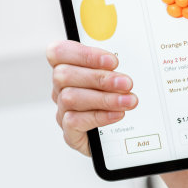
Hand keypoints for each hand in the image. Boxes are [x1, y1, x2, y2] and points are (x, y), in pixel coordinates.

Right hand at [47, 40, 136, 156]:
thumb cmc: (115, 98)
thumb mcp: (116, 78)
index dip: (84, 54)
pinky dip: (99, 116)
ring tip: (127, 101)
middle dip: (99, 78)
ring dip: (103, 98)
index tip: (112, 61)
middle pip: (64, 75)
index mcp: (67, 68)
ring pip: (70, 98)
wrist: (117, 136)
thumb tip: (128, 58)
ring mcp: (63, 110)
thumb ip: (113, 67)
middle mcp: (60, 88)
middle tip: (126, 83)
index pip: (59, 52)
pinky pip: (75, 122)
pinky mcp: (69, 132)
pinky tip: (117, 114)